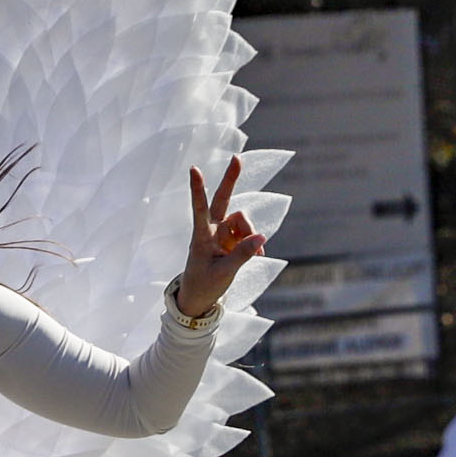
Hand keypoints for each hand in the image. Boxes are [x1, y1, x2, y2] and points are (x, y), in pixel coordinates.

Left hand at [174, 159, 265, 319]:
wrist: (199, 298)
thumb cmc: (204, 284)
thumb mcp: (224, 272)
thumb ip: (242, 254)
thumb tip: (262, 237)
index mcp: (201, 236)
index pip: (200, 208)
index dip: (198, 189)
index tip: (194, 169)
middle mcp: (211, 230)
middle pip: (222, 200)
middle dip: (231, 180)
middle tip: (237, 158)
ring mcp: (221, 233)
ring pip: (242, 220)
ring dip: (250, 232)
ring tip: (254, 254)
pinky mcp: (230, 239)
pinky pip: (248, 233)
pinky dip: (254, 242)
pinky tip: (257, 255)